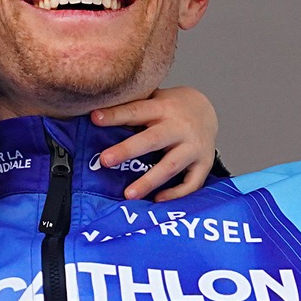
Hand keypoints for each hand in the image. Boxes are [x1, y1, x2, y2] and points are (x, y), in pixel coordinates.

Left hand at [92, 84, 219, 201]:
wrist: (207, 110)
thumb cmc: (171, 108)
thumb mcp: (154, 100)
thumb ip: (133, 109)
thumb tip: (94, 119)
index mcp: (163, 107)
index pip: (136, 110)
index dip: (115, 115)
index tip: (94, 118)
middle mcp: (180, 127)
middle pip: (152, 139)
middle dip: (128, 150)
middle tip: (105, 161)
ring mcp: (194, 146)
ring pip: (169, 165)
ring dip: (148, 181)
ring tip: (128, 194)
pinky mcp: (204, 163)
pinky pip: (191, 183)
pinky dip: (175, 193)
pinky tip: (158, 199)